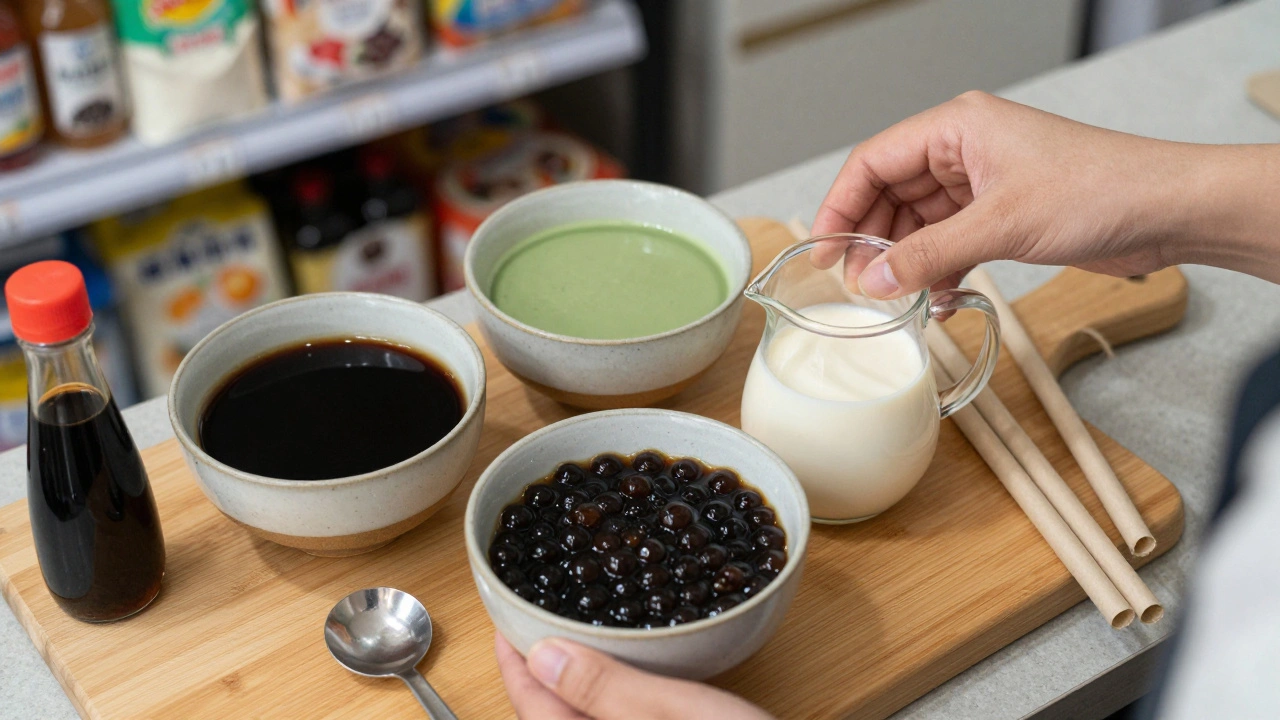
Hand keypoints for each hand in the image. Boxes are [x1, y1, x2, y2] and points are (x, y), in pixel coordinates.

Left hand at [494, 633, 773, 719]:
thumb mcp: (675, 713)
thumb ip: (605, 688)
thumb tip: (541, 656)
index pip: (530, 706)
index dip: (512, 659)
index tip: (504, 622)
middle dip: (534, 678)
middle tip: (528, 629)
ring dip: (564, 695)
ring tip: (564, 650)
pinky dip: (596, 709)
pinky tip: (615, 690)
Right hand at [810, 91, 1251, 297]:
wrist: (1168, 210)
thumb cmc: (1101, 189)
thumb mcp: (1000, 225)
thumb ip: (928, 255)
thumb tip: (873, 280)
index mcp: (956, 128)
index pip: (873, 161)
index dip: (840, 205)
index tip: (823, 249)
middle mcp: (963, 151)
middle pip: (890, 195)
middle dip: (872, 241)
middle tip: (856, 284)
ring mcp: (982, 185)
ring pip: (918, 225)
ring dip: (906, 263)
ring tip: (896, 299)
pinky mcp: (1002, 216)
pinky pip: (948, 244)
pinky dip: (938, 271)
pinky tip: (938, 300)